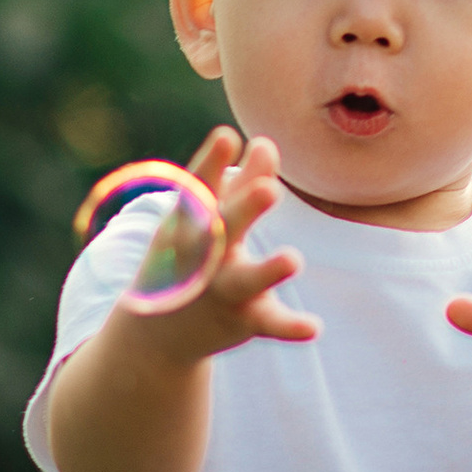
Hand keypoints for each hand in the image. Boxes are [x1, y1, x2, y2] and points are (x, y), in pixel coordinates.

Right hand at [127, 126, 318, 363]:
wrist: (157, 334)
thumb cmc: (191, 260)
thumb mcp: (208, 221)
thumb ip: (241, 183)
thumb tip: (266, 142)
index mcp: (193, 223)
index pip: (200, 189)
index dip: (211, 163)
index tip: (226, 137)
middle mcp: (205, 256)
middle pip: (224, 229)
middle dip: (244, 209)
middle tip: (271, 189)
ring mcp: (223, 290)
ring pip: (245, 280)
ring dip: (268, 271)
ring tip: (292, 259)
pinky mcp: (244, 320)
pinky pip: (269, 323)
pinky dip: (290, 326)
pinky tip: (314, 327)